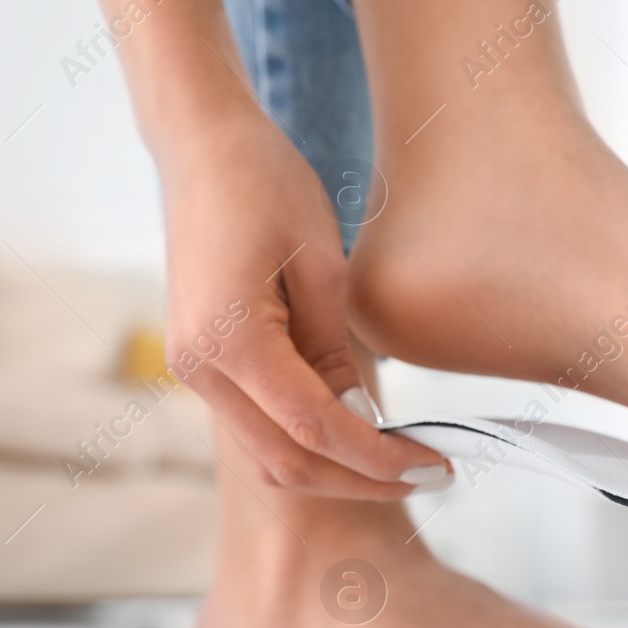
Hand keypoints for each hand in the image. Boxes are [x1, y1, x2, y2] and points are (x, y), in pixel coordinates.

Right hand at [160, 112, 449, 497]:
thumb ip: (336, 355)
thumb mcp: (322, 266)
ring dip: (335, 470)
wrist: (202, 148)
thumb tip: (361, 421)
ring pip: (268, 456)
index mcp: (229, 341)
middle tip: (430, 474)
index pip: (315, 429)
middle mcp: (198, 368)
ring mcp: (192, 370)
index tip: (436, 464)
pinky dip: (309, 442)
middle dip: (361, 480)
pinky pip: (257, 425)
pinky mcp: (201, 362)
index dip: (378, 457)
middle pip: (286, 463)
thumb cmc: (266, 185)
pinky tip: (359, 432)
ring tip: (402, 463)